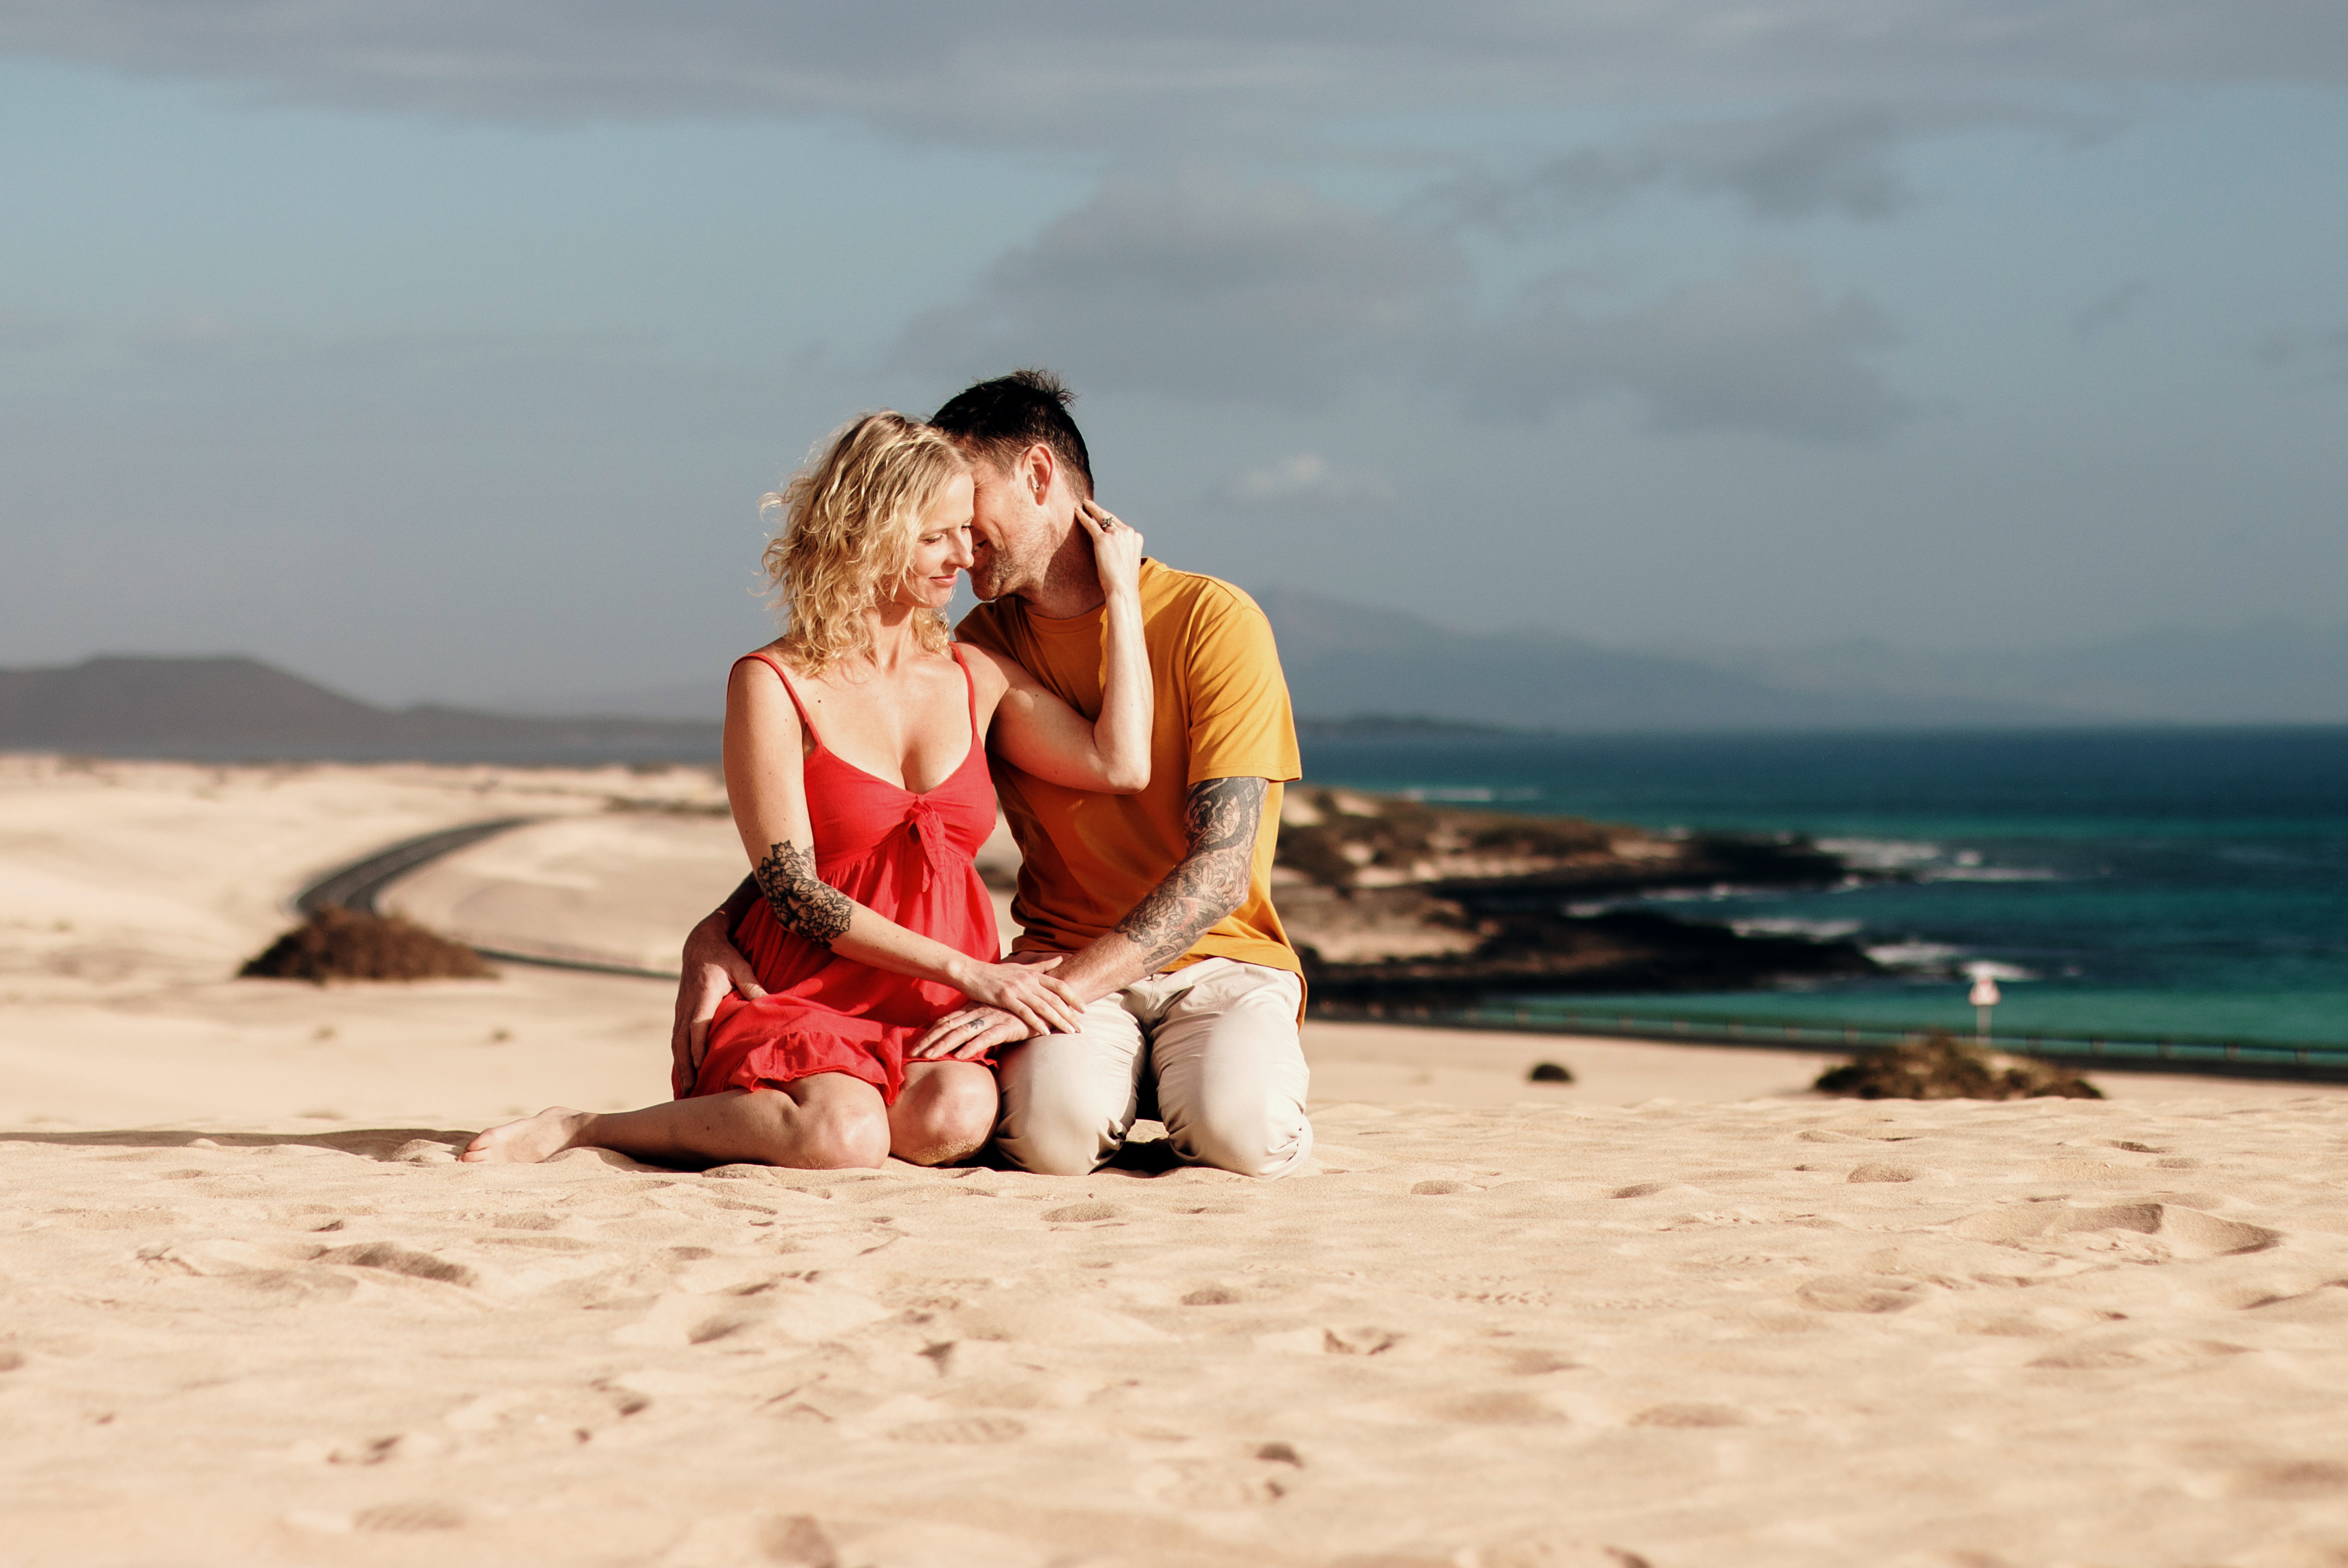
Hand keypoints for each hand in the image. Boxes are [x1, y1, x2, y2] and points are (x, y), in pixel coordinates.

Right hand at [670, 909, 766, 1094]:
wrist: (699, 944)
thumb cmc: (724, 956)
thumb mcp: (740, 965)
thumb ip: (752, 984)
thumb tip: (768, 1002)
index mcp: (702, 995)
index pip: (697, 1024)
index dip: (698, 1046)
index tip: (701, 1066)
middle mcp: (687, 1005)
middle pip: (682, 1040)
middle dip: (686, 1066)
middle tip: (691, 1089)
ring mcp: (680, 1010)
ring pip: (676, 1042)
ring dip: (680, 1066)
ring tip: (686, 1090)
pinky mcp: (680, 1013)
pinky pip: (677, 1039)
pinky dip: (679, 1058)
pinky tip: (684, 1075)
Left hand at [911, 1004, 1053, 1061]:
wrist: (1047, 1002)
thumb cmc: (1020, 1012)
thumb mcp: (997, 1019)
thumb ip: (982, 1029)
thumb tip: (970, 1044)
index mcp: (975, 1010)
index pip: (946, 1021)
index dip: (929, 1033)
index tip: (914, 1045)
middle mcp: (979, 1012)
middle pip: (948, 1027)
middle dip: (929, 1041)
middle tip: (912, 1053)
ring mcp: (991, 1018)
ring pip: (962, 1033)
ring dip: (944, 1045)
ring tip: (928, 1056)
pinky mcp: (1006, 1026)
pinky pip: (985, 1038)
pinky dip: (971, 1047)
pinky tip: (959, 1056)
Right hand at [948, 954, 1084, 1038]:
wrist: (971, 972)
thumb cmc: (996, 973)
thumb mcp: (1021, 967)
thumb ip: (1042, 966)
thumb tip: (1061, 958)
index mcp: (1034, 974)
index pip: (1060, 985)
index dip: (1074, 997)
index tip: (1085, 1010)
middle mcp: (1028, 980)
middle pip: (1055, 998)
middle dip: (1070, 1014)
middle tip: (1081, 1028)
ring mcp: (1017, 988)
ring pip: (1043, 1006)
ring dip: (1058, 1020)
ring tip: (1069, 1032)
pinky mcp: (1005, 997)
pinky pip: (1024, 1012)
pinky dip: (1036, 1023)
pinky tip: (1045, 1032)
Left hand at [1080, 499, 1143, 598]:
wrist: (1122, 588)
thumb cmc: (1124, 580)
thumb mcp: (1128, 560)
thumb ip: (1123, 550)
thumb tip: (1113, 549)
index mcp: (1136, 537)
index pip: (1120, 525)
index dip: (1109, 520)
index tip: (1102, 515)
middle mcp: (1128, 533)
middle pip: (1111, 518)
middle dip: (1100, 510)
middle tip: (1090, 504)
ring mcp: (1116, 535)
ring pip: (1102, 517)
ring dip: (1092, 509)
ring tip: (1084, 504)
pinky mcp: (1103, 539)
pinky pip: (1091, 524)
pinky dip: (1083, 517)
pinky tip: (1077, 511)